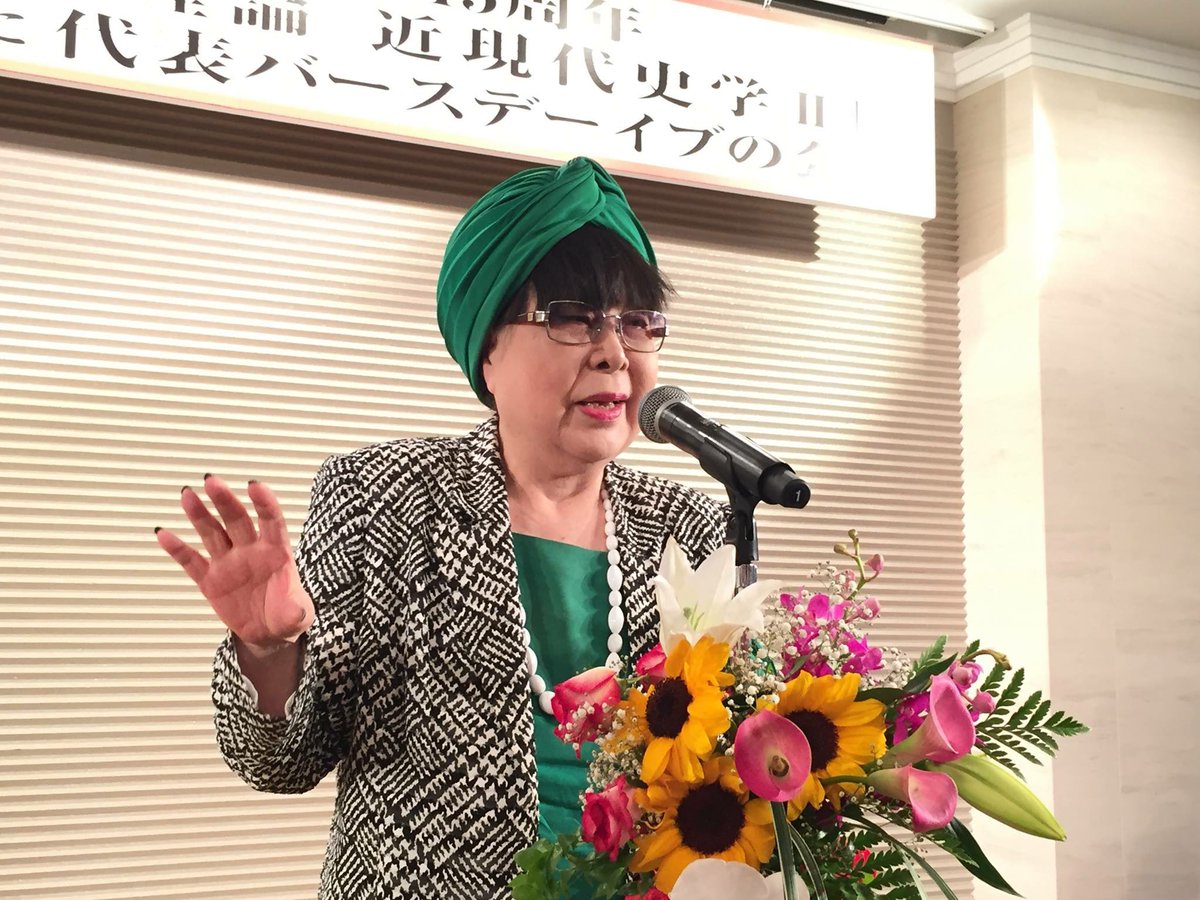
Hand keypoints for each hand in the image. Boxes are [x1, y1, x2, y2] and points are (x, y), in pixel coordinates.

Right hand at [156, 475, 313, 651]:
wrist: (268, 634)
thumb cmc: (287, 615)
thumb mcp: (297, 616)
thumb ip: (296, 611)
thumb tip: (297, 612)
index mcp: (276, 553)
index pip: (271, 522)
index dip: (264, 503)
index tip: (254, 485)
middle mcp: (250, 551)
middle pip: (236, 520)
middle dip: (225, 501)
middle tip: (211, 481)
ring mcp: (228, 563)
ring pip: (212, 533)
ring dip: (199, 514)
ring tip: (187, 495)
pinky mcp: (210, 580)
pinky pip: (191, 561)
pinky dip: (177, 549)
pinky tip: (164, 534)